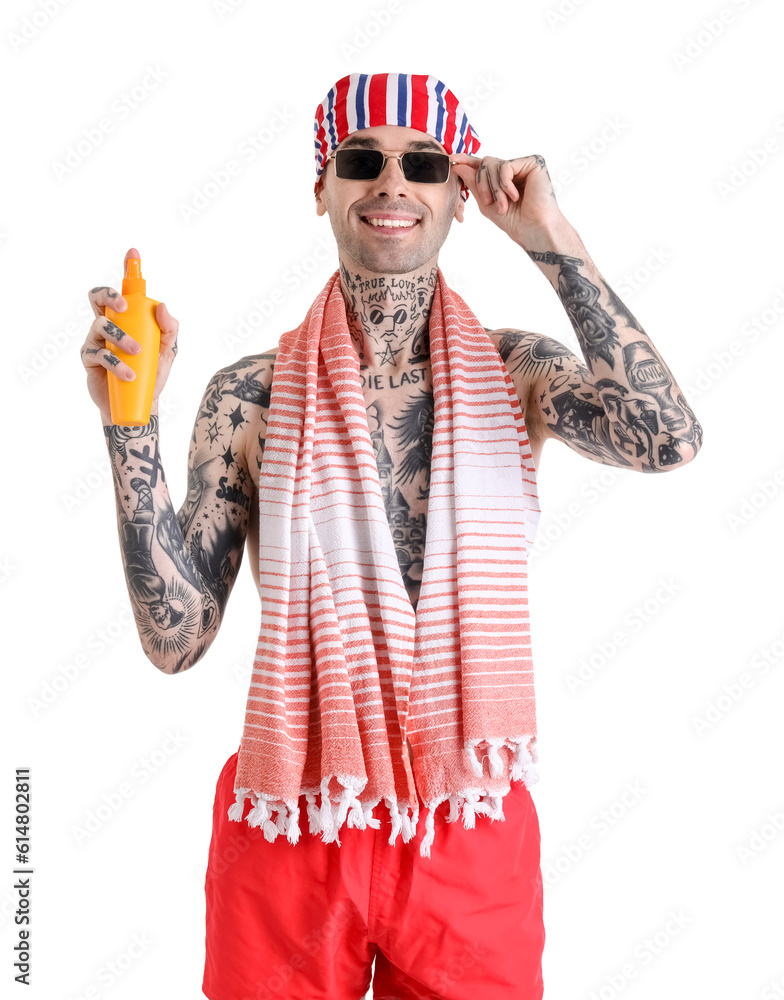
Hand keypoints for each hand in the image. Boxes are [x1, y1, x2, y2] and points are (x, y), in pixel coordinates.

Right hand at [81, 247, 178, 422]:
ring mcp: (96, 340)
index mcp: (126, 319)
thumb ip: (169, 330)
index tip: (133, 253)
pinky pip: (98, 354)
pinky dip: (116, 363)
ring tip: (137, 352)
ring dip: (120, 337)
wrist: (138, 405)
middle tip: (124, 307)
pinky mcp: (89, 359)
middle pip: (97, 297)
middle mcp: (107, 324)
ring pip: (101, 325)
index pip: (123, 291)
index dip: (127, 270)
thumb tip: (163, 306)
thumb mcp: (168, 352)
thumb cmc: (152, 374)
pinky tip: (128, 374)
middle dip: (109, 296)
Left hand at [450, 153, 565, 245]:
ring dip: (494, 188)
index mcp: (503, 178)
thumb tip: (458, 165)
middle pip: (485, 163)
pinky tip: (515, 196)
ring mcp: (523, 164)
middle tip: (488, 202)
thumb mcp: (486, 203)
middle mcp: (514, 169)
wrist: (533, 229)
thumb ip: (473, 183)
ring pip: (493, 164)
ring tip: (503, 205)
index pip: (483, 166)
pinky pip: (505, 166)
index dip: (468, 161)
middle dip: (482, 184)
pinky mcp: (533, 162)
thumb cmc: (514, 221)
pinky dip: (505, 184)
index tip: (452, 159)